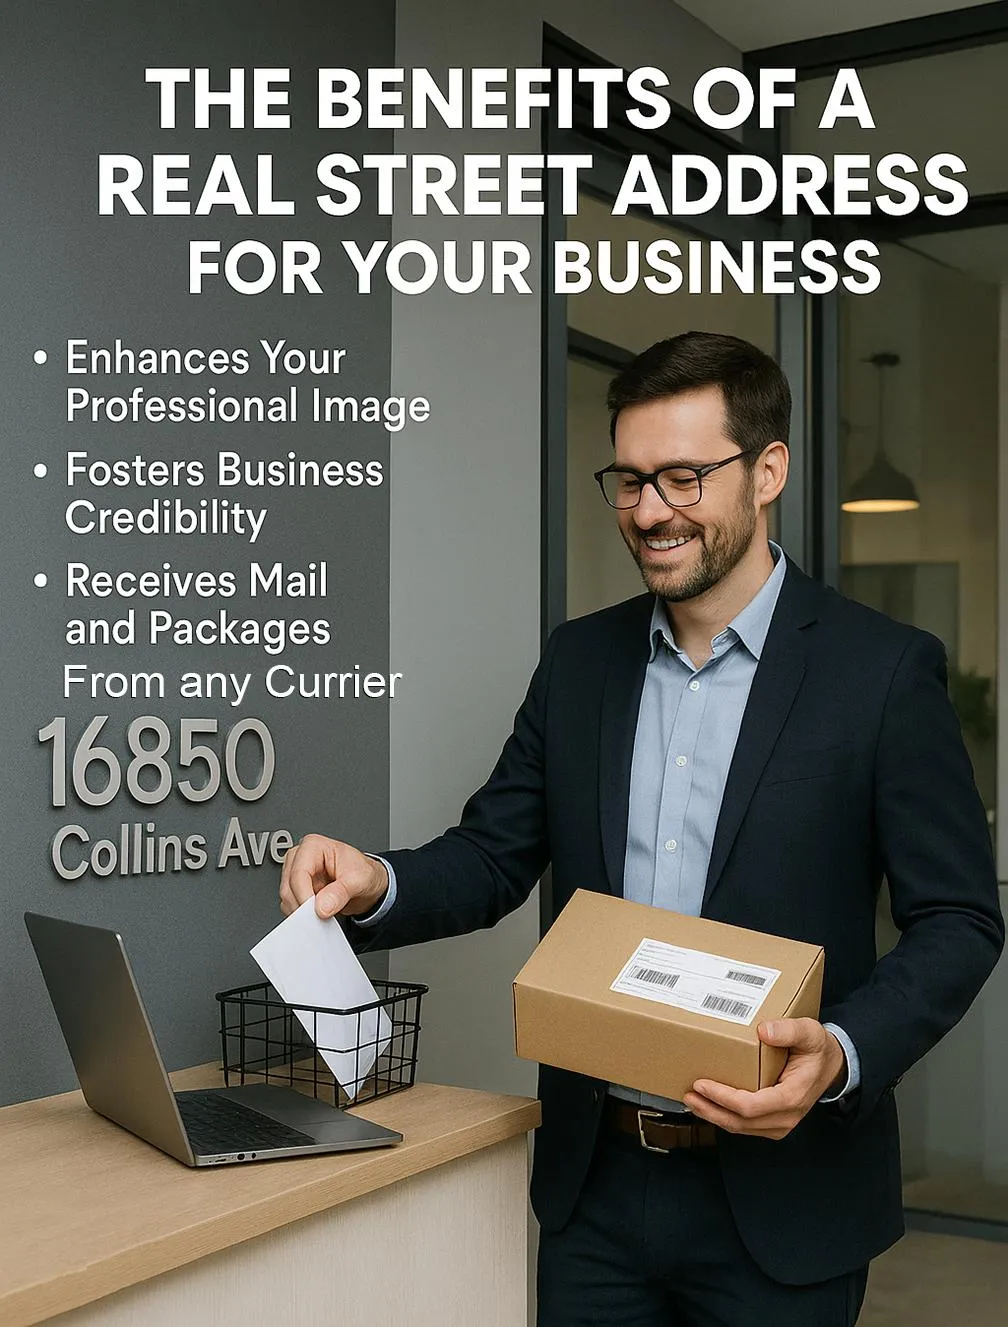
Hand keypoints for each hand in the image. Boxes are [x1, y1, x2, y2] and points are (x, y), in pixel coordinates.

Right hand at [279, 834, 389, 920]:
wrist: (367, 883)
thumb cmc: (362, 872)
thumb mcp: (359, 880)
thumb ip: (340, 893)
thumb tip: (322, 906)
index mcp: (313, 846)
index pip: (299, 873)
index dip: (305, 896)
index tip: (316, 912)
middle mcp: (300, 858)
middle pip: (289, 888)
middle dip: (305, 906)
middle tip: (323, 915)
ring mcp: (296, 874)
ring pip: (287, 899)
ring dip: (304, 912)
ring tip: (326, 912)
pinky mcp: (296, 889)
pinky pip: (291, 906)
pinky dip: (304, 915)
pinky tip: (320, 913)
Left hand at [682, 1018, 846, 1139]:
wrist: (831, 1066)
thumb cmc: (817, 1049)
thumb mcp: (809, 1032)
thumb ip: (789, 1030)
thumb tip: (763, 1031)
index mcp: (793, 1096)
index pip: (751, 1106)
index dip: (723, 1098)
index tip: (702, 1083)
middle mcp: (786, 1116)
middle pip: (741, 1122)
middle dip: (711, 1109)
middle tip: (688, 1093)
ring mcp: (780, 1123)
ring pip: (741, 1127)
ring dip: (714, 1115)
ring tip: (691, 1099)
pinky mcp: (773, 1123)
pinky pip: (745, 1125)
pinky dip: (724, 1116)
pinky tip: (709, 1104)